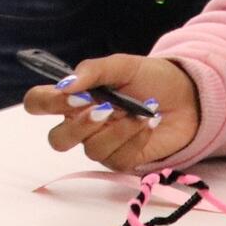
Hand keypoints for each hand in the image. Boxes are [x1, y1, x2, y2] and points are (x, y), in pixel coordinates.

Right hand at [21, 54, 198, 168]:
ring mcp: (101, 144)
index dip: (45, 102)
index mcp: (72, 97)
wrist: (187, 97)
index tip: (71, 94)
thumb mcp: (122, 65)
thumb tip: (66, 84)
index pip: (38, 103)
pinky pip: (118, 159)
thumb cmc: (149, 77)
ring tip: (139, 112)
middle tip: (105, 108)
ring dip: (117, 130)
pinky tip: (149, 122)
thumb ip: (92, 70)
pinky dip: (134, 138)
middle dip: (80, 125)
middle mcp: (81, 124)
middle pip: (57, 139)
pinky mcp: (123, 160)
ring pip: (91, 149)